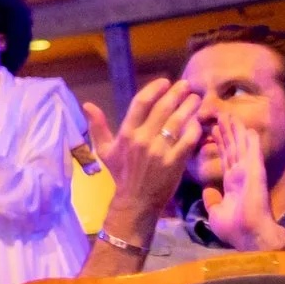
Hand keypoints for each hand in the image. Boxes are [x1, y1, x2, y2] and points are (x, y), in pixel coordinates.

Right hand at [84, 77, 202, 229]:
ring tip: (196, 99)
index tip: (165, 82)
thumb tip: (87, 105)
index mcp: (126, 134)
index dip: (154, 89)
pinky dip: (194, 128)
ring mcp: (159, 151)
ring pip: (178, 121)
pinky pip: (188, 138)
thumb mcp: (105, 150)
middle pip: (162, 108)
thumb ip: (98, 126)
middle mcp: (142, 139)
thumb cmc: (122, 174)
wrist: (136, 201)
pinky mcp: (175, 162)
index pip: (140, 103)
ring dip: (189, 107)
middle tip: (186, 85)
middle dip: (177, 93)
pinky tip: (197, 122)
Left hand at [200, 123, 284, 251]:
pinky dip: (250, 141)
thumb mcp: (216, 213)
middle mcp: (240, 175)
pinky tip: (248, 129)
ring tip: (229, 116)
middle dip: (227, 132)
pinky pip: (253, 153)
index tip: (212, 130)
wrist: (249, 234)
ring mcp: (248, 172)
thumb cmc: (234, 228)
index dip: (220, 144)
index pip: (225, 158)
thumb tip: (207, 192)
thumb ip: (212, 200)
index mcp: (232, 183)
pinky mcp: (255, 172)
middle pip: (233, 148)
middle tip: (221, 116)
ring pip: (241, 147)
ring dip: (236, 131)